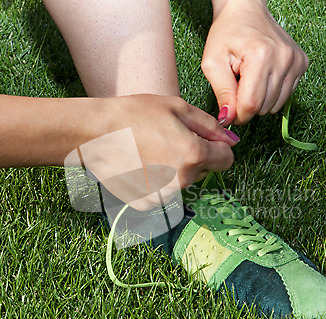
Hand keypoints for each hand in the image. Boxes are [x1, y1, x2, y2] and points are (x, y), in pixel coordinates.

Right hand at [76, 95, 236, 201]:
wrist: (93, 133)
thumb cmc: (133, 114)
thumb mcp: (177, 108)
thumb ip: (210, 126)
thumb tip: (232, 140)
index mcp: (194, 155)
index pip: (227, 160)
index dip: (218, 147)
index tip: (202, 139)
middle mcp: (182, 180)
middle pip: (204, 171)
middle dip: (195, 156)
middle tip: (168, 139)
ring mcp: (163, 195)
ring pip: (184, 181)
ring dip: (176, 169)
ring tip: (151, 151)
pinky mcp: (146, 203)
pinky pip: (164, 191)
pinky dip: (158, 181)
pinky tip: (141, 165)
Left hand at [202, 0, 308, 124]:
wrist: (245, 11)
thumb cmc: (226, 34)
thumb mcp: (212, 63)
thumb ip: (222, 93)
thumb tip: (228, 120)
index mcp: (261, 56)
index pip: (251, 104)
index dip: (238, 115)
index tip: (228, 112)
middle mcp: (284, 58)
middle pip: (263, 107)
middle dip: (247, 105)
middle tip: (237, 86)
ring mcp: (295, 61)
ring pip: (275, 105)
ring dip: (260, 100)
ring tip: (249, 79)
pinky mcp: (301, 64)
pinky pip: (285, 96)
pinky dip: (271, 93)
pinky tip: (262, 76)